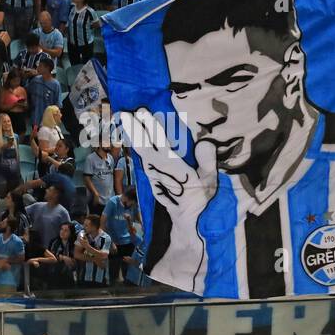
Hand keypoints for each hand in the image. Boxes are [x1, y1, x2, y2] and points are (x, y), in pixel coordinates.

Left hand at [119, 107, 216, 292]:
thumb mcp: (211, 181)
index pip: (160, 143)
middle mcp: (160, 170)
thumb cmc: (202, 200)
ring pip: (141, 152)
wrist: (190, 222)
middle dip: (133, 129)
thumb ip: (208, 161)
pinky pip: (143, 159)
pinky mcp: (152, 179)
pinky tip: (135, 139)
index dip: (150, 127)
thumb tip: (203, 143)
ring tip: (126, 121)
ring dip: (134, 136)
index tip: (141, 112)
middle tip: (123, 113)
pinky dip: (138, 147)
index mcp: (175, 167)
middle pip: (143, 146)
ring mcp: (153, 175)